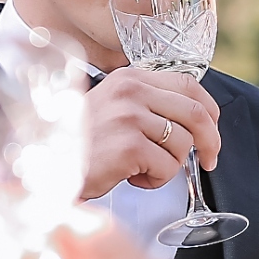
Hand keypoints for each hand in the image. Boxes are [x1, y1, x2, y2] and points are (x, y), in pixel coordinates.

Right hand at [81, 68, 220, 198]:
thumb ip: (146, 104)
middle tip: (209, 160)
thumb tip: (194, 121)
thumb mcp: (113, 107)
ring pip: (183, 144)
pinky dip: (156, 181)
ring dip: (170, 165)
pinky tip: (132, 178)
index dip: (210, 109)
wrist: (46, 164)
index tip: (212, 130)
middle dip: (210, 140)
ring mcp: (130, 117)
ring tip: (142, 169)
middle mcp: (131, 92)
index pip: (188, 84)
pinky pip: (167, 167)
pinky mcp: (129, 147)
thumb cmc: (82, 143)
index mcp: (130, 77)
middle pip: (196, 113)